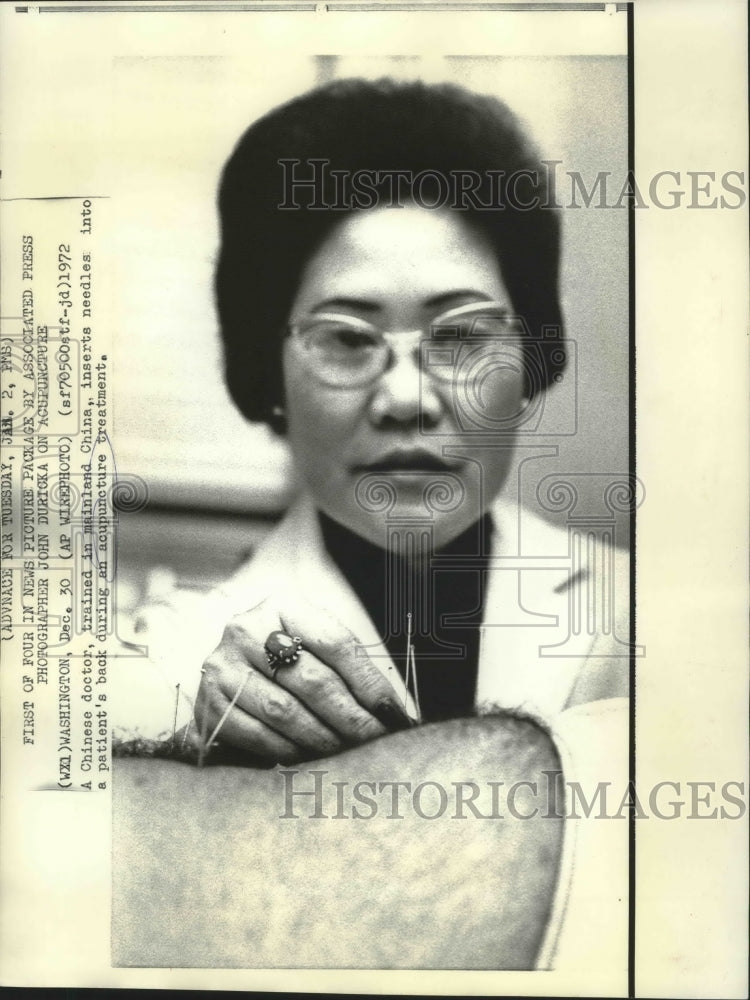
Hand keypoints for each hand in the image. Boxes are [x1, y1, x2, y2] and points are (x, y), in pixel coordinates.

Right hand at [194, 596, 412, 763]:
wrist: (233, 674)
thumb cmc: (290, 660)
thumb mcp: (318, 648)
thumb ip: (353, 671)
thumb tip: (397, 715)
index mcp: (283, 605)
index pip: (335, 642)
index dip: (368, 681)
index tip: (392, 713)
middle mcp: (247, 628)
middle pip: (312, 680)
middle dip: (351, 717)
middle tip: (376, 742)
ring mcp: (223, 664)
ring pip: (285, 711)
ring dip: (324, 739)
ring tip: (350, 753)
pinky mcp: (209, 701)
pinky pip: (259, 734)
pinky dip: (290, 751)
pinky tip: (311, 757)